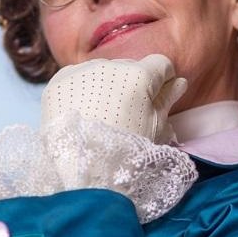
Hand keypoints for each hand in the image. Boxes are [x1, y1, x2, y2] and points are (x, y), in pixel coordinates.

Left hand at [40, 54, 187, 142]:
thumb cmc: (126, 152)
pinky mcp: (58, 82)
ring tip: (102, 116)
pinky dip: (83, 90)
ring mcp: (81, 72)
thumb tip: (178, 82)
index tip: (159, 97)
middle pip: (131, 66)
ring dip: (108, 85)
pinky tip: (84, 113)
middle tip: (128, 114)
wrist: (80, 172)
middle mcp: (109, 66)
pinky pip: (78, 77)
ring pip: (103, 70)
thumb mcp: (154, 129)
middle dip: (134, 84)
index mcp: (139, 75)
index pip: (161, 64)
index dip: (164, 80)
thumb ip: (167, 100)